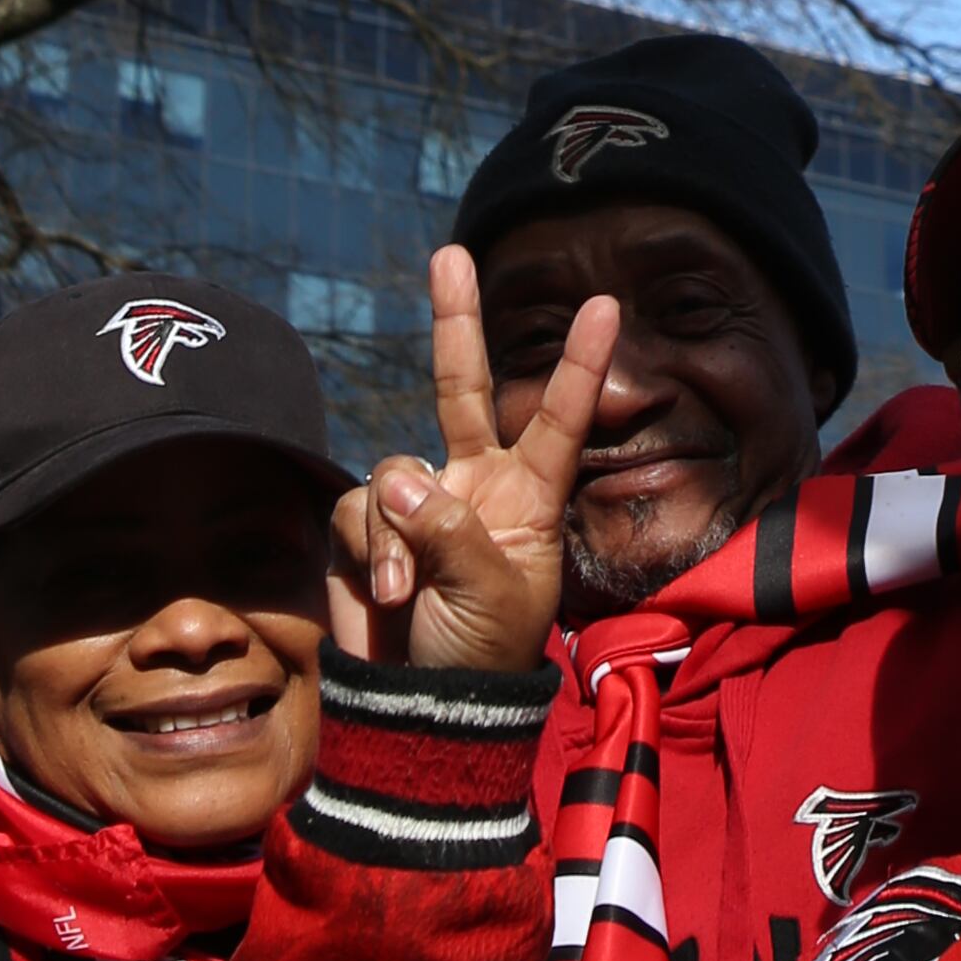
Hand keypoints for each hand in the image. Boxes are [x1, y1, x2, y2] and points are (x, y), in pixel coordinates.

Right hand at [327, 243, 616, 681]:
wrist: (419, 707)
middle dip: (455, 321)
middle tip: (450, 254)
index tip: (606, 305)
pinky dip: (363, 546)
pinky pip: (354, 507)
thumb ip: (450, 532)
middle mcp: (474, 485)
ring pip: (393, 467)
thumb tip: (401, 480)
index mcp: (528, 498)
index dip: (579, 364)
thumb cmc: (479, 655)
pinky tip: (380, 592)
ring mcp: (418, 503)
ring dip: (392, 527)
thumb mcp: (492, 596)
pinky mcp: (365, 527)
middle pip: (463, 387)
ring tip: (404, 588)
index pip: (558, 418)